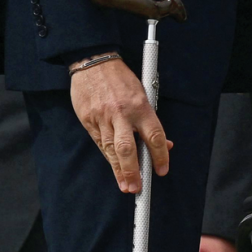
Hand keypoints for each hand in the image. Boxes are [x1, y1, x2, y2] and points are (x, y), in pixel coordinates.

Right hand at [70, 57, 170, 193]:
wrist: (93, 63)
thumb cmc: (122, 79)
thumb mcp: (143, 95)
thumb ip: (150, 120)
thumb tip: (163, 144)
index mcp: (140, 106)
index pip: (154, 136)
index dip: (160, 156)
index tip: (161, 170)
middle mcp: (122, 114)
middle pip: (128, 148)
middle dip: (133, 171)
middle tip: (137, 188)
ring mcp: (103, 118)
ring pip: (111, 150)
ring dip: (119, 170)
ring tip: (125, 185)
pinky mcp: (88, 121)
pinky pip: (100, 143)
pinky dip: (108, 157)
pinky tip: (114, 168)